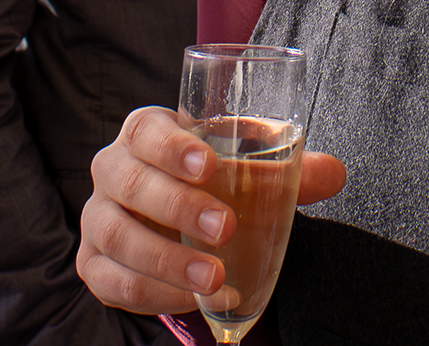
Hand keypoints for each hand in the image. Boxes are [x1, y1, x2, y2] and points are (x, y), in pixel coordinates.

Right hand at [76, 105, 345, 314]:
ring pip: (119, 239)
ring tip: (214, 277)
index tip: (209, 164)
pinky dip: (156, 294)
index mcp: (145, 131)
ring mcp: (97, 219)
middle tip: (226, 227)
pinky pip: (114, 283)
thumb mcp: (248, 162)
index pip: (148, 130)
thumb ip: (288, 166)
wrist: (179, 213)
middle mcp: (111, 170)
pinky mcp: (94, 265)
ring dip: (167, 261)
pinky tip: (195, 299)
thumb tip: (334, 174)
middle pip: (132, 185)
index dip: (173, 146)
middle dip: (179, 208)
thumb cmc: (217, 175)